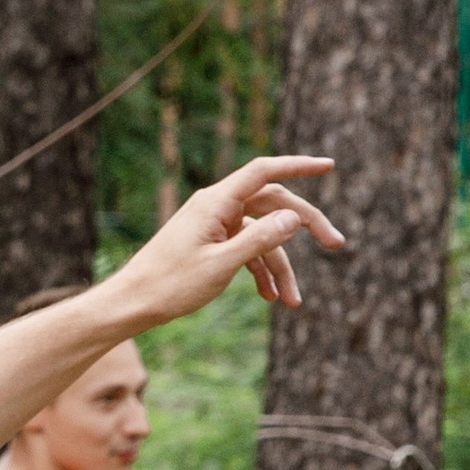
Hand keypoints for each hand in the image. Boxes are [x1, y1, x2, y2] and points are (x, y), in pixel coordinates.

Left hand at [118, 155, 342, 324]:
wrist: (132, 303)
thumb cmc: (170, 284)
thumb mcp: (221, 265)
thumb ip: (260, 240)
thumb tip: (294, 218)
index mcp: (216, 202)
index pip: (264, 171)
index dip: (298, 165)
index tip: (328, 166)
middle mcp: (216, 207)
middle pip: (272, 205)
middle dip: (305, 226)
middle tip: (336, 245)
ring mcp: (214, 225)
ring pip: (261, 235)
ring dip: (281, 265)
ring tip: (293, 301)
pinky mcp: (211, 243)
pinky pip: (245, 249)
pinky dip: (260, 271)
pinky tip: (271, 297)